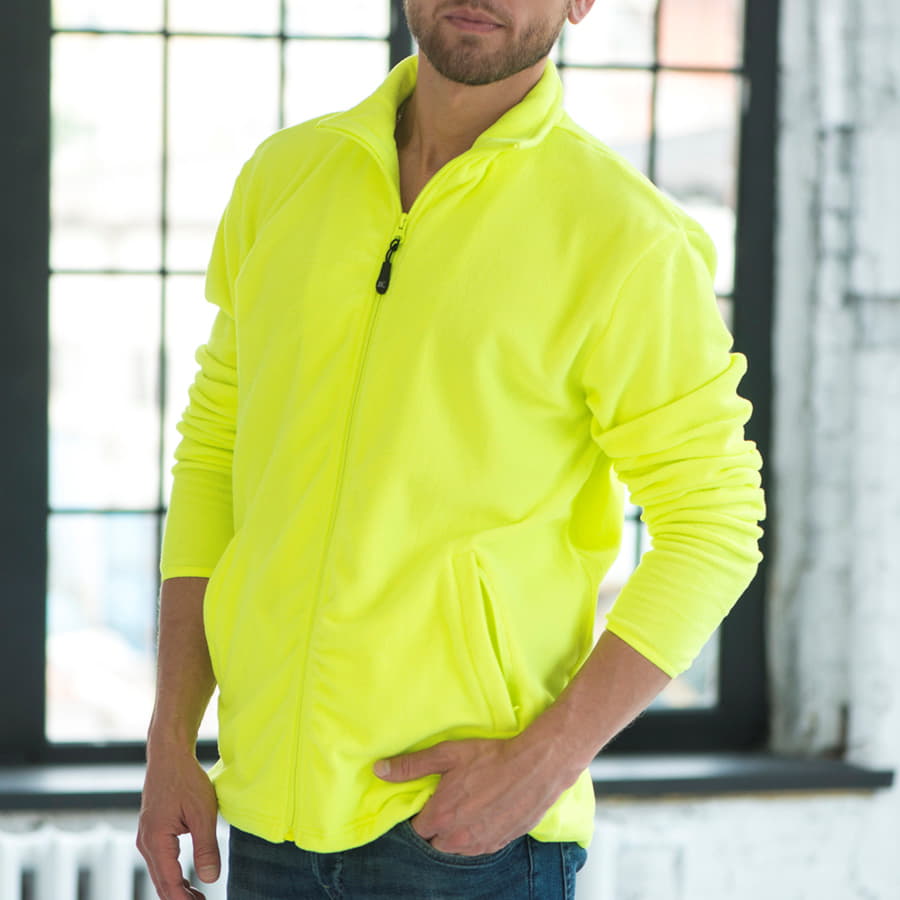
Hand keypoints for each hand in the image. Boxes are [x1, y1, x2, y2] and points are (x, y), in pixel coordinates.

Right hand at [137, 747, 220, 898]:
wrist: (168, 755)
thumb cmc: (185, 779)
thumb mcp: (203, 813)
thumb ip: (206, 847)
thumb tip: (210, 878)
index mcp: (156, 841)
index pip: (169, 883)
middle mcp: (145, 843)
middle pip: (161, 883)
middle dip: (180, 899)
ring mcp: (146, 838)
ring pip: (160, 873)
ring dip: (177, 889)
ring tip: (198, 898)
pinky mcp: (151, 832)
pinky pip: (160, 861)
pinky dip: (173, 875)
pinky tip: (188, 881)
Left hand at [373, 736, 568, 855]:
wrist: (535, 767)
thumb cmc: (490, 757)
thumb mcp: (447, 755)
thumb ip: (411, 766)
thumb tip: (379, 770)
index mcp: (439, 817)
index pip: (416, 828)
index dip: (421, 812)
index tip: (430, 798)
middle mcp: (456, 838)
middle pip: (435, 841)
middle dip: (437, 825)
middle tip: (449, 800)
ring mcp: (479, 845)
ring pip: (456, 847)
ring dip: (456, 832)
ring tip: (468, 806)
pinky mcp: (499, 844)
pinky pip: (478, 846)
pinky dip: (476, 834)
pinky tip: (484, 813)